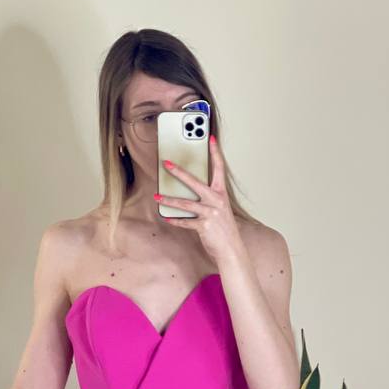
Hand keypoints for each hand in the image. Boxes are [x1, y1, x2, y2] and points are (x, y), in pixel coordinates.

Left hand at [155, 134, 243, 264]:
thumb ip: (209, 199)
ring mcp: (210, 213)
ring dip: (169, 200)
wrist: (231, 249)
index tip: (210, 138)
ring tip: (157, 197)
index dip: (215, 152)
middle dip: (179, 172)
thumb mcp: (220, 210)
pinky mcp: (204, 225)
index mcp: (221, 193)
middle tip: (167, 164)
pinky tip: (166, 217)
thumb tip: (190, 192)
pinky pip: (185, 222)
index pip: (219, 168)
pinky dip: (175, 220)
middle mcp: (216, 200)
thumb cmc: (225, 230)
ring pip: (185, 203)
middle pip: (195, 182)